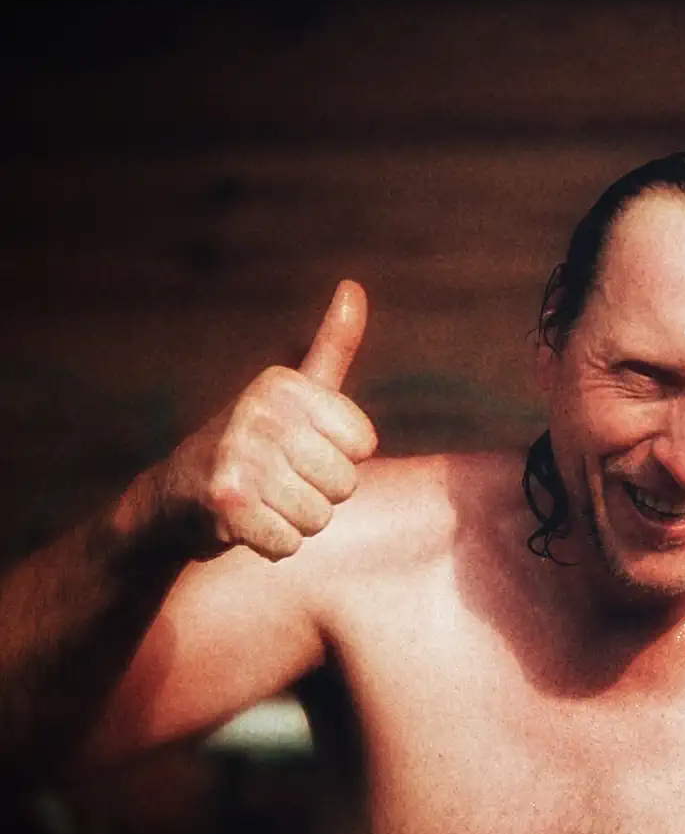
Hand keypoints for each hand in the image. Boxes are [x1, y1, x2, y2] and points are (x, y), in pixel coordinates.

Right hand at [157, 280, 378, 560]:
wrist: (170, 499)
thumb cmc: (251, 444)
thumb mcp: (295, 389)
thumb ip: (331, 345)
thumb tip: (354, 287)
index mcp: (285, 383)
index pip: (364, 445)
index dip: (338, 459)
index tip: (299, 449)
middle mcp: (260, 410)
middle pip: (344, 485)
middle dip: (316, 496)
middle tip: (276, 481)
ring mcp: (239, 452)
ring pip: (319, 518)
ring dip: (293, 522)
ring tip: (261, 501)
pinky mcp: (224, 498)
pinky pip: (289, 544)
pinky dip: (271, 546)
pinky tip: (245, 525)